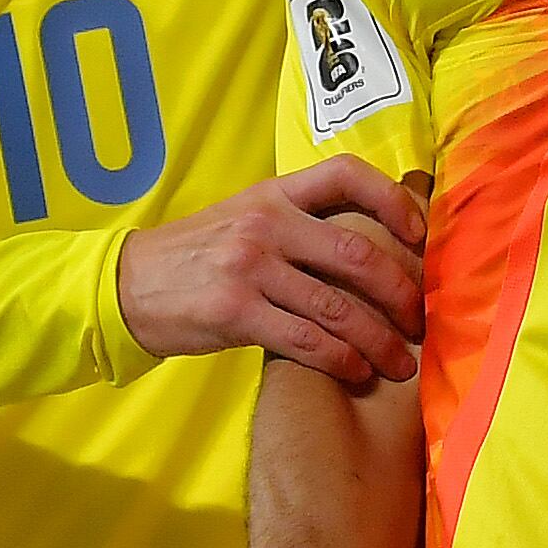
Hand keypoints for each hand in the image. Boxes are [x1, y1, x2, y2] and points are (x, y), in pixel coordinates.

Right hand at [116, 158, 427, 384]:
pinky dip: (343, 361)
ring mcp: (250, 268)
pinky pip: (308, 341)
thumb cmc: (195, 257)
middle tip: (422, 320)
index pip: (345, 175)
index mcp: (273, 194)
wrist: (126, 286)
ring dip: (380, 340)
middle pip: (357, 253)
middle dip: (401, 292)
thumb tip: (369, 244)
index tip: (420, 235)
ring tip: (402, 363)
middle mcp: (266, 224)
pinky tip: (359, 372)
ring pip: (338, 307)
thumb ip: (297, 223)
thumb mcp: (243, 219)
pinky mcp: (236, 312)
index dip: (393, 200)